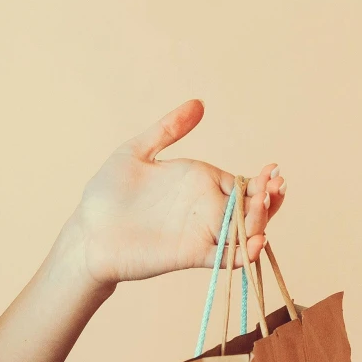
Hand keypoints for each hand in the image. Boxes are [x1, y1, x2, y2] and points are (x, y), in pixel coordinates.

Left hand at [66, 101, 286, 286]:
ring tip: (266, 204)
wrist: (87, 231)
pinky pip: (226, 258)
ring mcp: (201, 234)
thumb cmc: (107, 193)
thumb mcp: (136, 151)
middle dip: (269, 199)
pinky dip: (245, 253)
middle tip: (275, 186)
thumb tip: (199, 103)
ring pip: (244, 232)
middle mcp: (206, 209)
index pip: (241, 183)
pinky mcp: (192, 256)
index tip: (272, 171)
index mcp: (199, 182)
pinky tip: (256, 241)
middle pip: (250, 208)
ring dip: (262, 221)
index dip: (260, 180)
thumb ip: (168, 128)